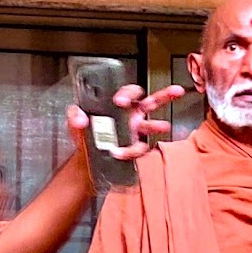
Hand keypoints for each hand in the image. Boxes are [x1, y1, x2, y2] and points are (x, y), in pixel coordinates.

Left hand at [68, 83, 185, 162]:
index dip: (127, 93)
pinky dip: (129, 151)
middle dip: (165, 96)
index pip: (131, 93)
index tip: (118, 100)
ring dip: (156, 125)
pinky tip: (119, 152)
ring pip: (151, 127)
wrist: (85, 161)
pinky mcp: (134, 150)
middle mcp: (133, 117)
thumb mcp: (76, 125)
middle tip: (176, 91)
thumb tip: (80, 117)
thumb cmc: (86, 138)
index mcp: (122, 107)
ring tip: (163, 126)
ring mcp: (136, 134)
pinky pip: (138, 149)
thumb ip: (75, 117)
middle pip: (152, 103)